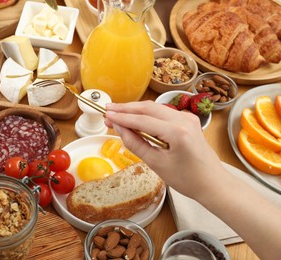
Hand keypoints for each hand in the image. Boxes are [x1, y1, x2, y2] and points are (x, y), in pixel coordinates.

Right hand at [104, 101, 224, 199]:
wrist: (212, 183)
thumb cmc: (187, 179)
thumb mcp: (157, 164)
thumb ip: (136, 144)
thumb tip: (119, 129)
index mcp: (177, 131)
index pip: (142, 120)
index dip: (122, 117)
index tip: (106, 115)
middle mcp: (183, 119)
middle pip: (148, 107)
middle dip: (126, 108)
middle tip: (107, 110)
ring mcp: (187, 117)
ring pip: (155, 108)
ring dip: (135, 110)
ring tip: (117, 113)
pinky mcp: (188, 120)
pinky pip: (162, 113)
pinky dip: (147, 114)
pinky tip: (135, 118)